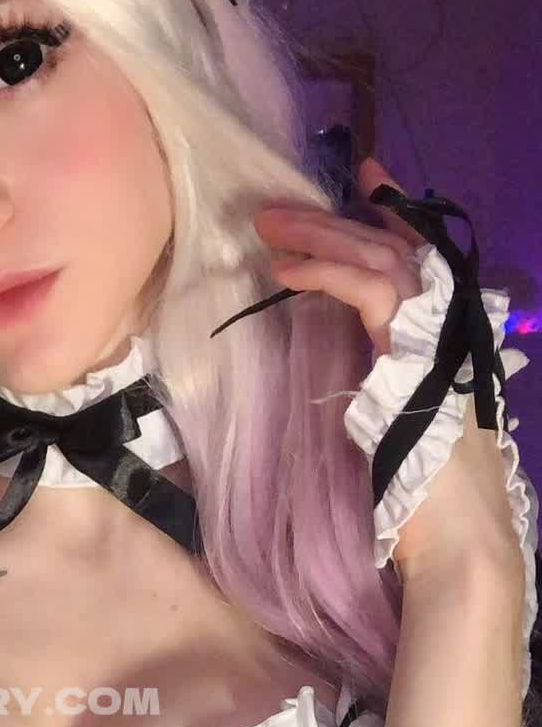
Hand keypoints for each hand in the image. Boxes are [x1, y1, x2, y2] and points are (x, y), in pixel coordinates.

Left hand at [253, 156, 521, 584]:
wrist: (458, 543)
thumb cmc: (424, 506)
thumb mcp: (397, 430)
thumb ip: (382, 387)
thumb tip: (348, 367)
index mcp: (449, 343)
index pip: (420, 263)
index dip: (392, 219)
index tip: (366, 183)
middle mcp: (450, 331)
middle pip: (395, 252)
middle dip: (336, 223)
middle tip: (281, 208)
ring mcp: (439, 339)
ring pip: (381, 260)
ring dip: (320, 238)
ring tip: (268, 227)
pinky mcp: (416, 356)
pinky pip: (369, 292)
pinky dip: (325, 274)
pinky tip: (285, 271)